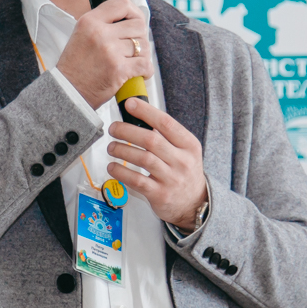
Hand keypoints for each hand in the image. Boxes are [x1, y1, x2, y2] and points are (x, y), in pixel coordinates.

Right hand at [55, 0, 152, 108]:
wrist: (68, 91)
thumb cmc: (77, 65)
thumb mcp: (82, 34)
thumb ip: (104, 23)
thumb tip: (131, 18)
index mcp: (90, 20)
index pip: (123, 4)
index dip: (134, 13)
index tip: (135, 23)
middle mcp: (100, 32)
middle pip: (138, 25)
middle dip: (140, 37)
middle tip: (135, 48)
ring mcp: (110, 51)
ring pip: (142, 46)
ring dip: (142, 55)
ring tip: (134, 62)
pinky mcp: (118, 69)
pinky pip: (144, 64)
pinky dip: (146, 70)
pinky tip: (140, 73)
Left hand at [106, 98, 207, 231]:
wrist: (194, 203)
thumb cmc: (185, 173)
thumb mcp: (185, 150)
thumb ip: (167, 135)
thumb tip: (140, 116)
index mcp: (189, 145)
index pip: (166, 123)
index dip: (146, 112)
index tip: (130, 104)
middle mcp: (182, 161)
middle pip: (151, 140)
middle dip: (127, 131)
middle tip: (114, 128)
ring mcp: (171, 179)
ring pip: (143, 159)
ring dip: (122, 150)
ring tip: (111, 147)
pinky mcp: (160, 194)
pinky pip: (137, 181)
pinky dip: (121, 172)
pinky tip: (113, 167)